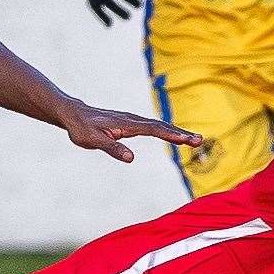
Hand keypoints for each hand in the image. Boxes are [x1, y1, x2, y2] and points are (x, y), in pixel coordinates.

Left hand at [59, 101, 201, 163]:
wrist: (74, 114)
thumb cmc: (82, 128)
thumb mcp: (93, 141)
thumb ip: (112, 148)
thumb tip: (131, 158)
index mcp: (126, 124)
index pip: (154, 130)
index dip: (171, 135)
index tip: (187, 141)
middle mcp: (132, 120)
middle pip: (161, 126)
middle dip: (181, 134)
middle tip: (199, 140)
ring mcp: (133, 121)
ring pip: (159, 126)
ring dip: (177, 132)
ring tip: (194, 140)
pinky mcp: (131, 124)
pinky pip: (153, 127)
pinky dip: (167, 131)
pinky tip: (175, 136)